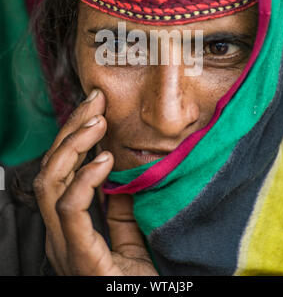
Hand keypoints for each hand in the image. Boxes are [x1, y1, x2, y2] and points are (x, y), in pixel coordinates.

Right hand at [33, 90, 157, 275]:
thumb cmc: (135, 285)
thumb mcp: (128, 241)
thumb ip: (119, 213)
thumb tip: (121, 179)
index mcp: (70, 227)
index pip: (60, 171)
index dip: (73, 135)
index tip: (96, 106)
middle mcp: (59, 233)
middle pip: (51, 169)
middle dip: (70, 129)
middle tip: (95, 100)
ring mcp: (65, 246)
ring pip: (51, 182)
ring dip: (73, 145)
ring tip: (98, 120)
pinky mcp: (81, 258)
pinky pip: (70, 210)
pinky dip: (84, 179)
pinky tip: (104, 159)